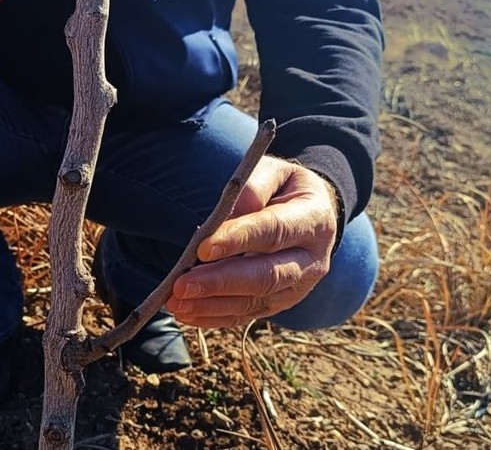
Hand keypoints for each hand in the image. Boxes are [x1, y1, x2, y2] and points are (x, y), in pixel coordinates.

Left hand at [165, 156, 338, 327]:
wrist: (313, 217)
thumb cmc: (284, 190)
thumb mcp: (275, 173)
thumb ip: (253, 188)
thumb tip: (228, 217)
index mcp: (313, 220)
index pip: (274, 231)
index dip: (238, 240)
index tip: (203, 249)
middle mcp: (312, 260)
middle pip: (266, 276)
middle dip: (221, 282)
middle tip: (182, 285)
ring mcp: (298, 287)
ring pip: (255, 302)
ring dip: (212, 305)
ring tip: (177, 303)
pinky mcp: (280, 303)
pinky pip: (248, 315)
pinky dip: (216, 318)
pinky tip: (188, 314)